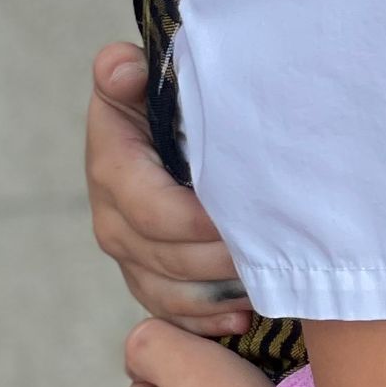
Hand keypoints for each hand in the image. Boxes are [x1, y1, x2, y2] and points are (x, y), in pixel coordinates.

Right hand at [86, 42, 253, 336]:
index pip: (152, 211)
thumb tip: (121, 67)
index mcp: (113, 168)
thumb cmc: (166, 97)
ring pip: (168, 291)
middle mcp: (112, 218)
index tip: (246, 216)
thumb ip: (128, 74)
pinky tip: (242, 315)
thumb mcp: (145, 78)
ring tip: (266, 284)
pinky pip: (170, 312)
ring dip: (217, 292)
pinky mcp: (146, 275)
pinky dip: (205, 319)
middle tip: (272, 251)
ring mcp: (128, 253)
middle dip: (220, 258)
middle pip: (165, 258)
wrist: (163, 122)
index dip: (198, 222)